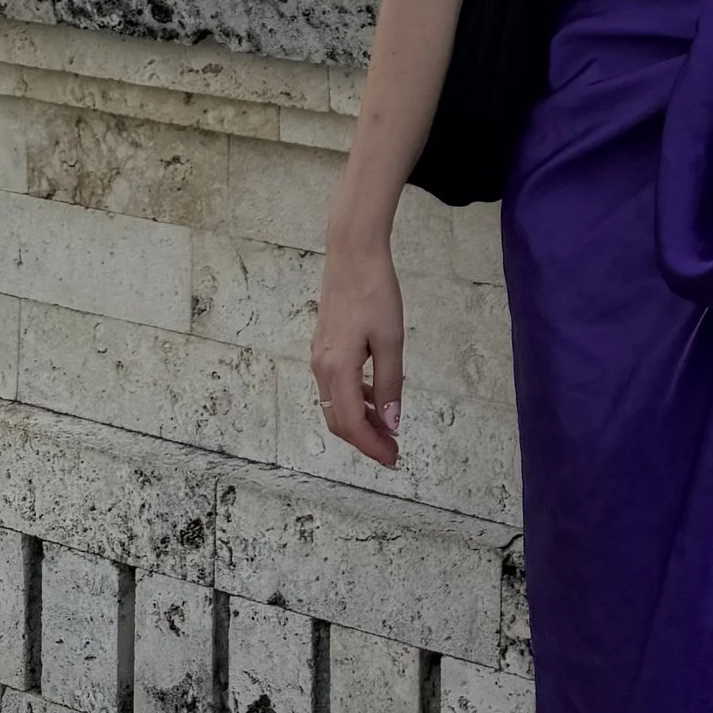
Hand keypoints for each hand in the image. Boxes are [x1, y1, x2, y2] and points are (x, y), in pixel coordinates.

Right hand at [310, 235, 404, 468]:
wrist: (352, 254)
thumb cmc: (375, 292)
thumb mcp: (390, 340)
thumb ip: (390, 383)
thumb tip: (391, 422)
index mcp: (337, 369)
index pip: (351, 424)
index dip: (371, 446)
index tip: (393, 458)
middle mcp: (321, 368)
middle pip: (339, 420)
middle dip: (365, 439)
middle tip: (393, 449)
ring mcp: (319, 357)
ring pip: (337, 404)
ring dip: (361, 420)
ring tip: (388, 427)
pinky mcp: (324, 347)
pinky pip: (337, 386)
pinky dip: (355, 400)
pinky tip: (376, 397)